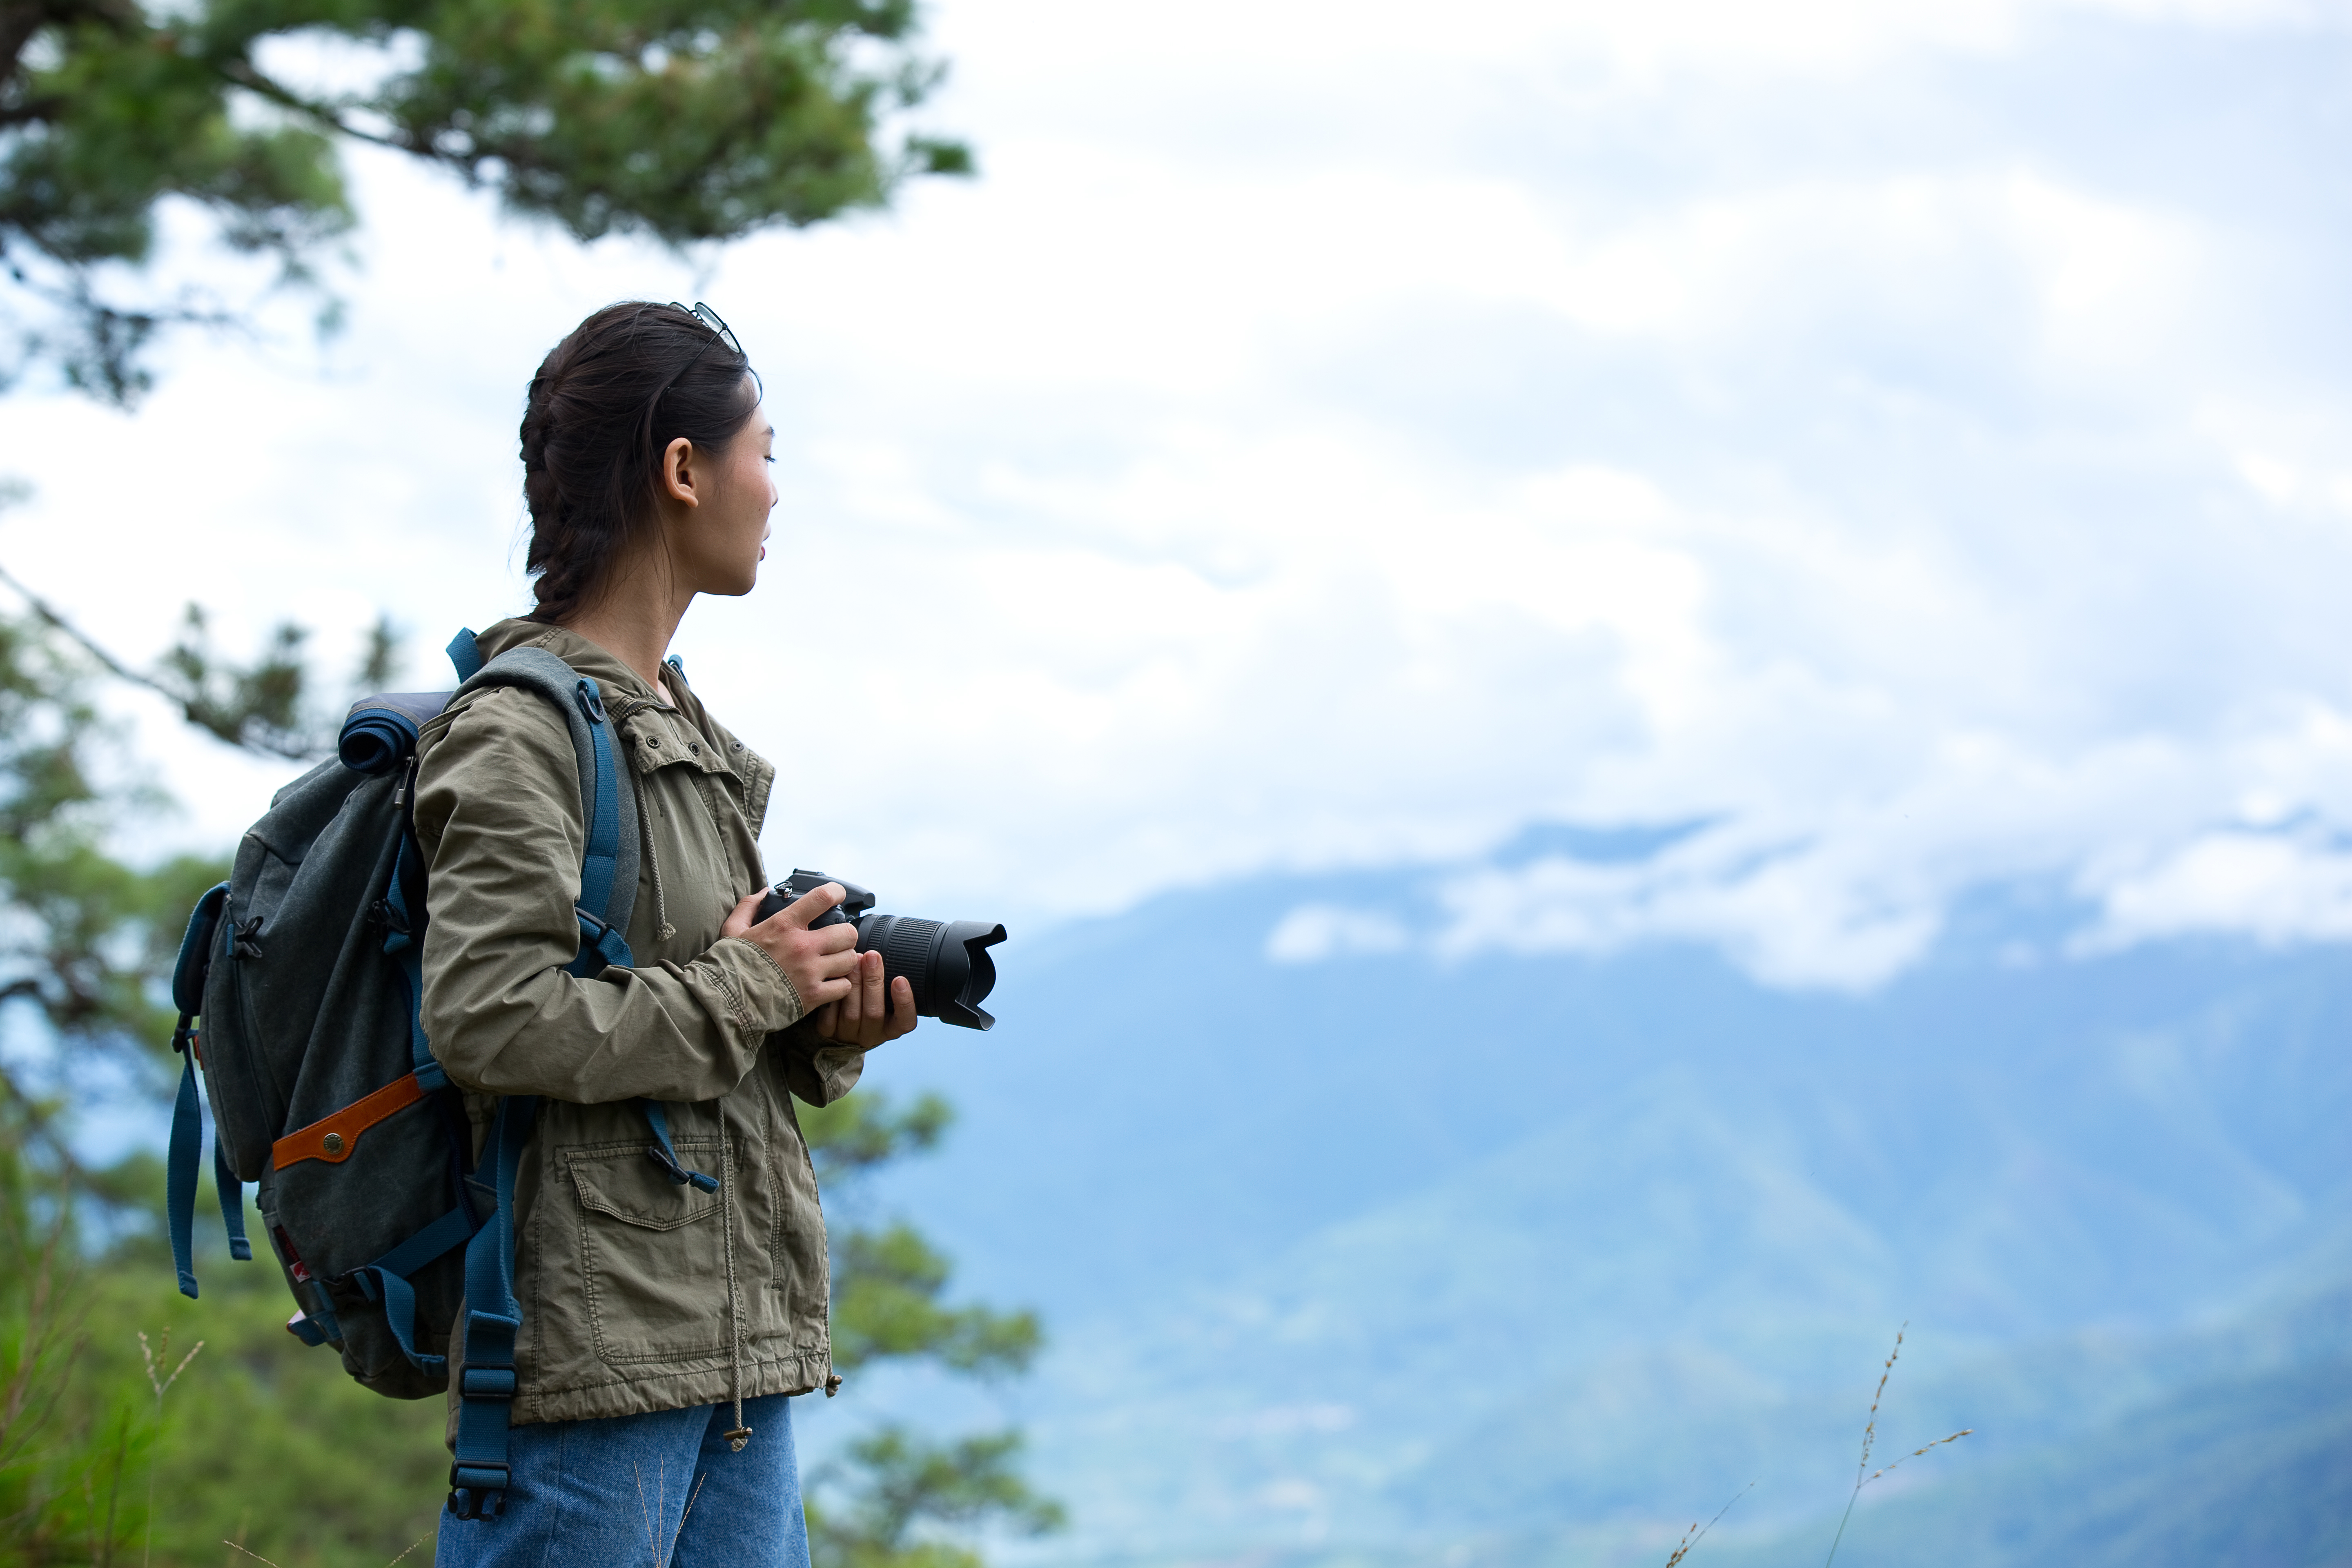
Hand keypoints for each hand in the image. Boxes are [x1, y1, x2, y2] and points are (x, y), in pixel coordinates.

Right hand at [723, 882, 863, 1016]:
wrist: (726, 1002)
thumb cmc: (730, 966)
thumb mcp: (733, 930)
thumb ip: (748, 906)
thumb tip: (764, 893)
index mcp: (783, 925)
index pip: (822, 898)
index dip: (836, 892)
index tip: (838, 895)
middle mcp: (802, 946)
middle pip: (847, 933)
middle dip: (845, 934)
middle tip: (836, 939)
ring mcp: (810, 972)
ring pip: (850, 959)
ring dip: (844, 959)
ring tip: (834, 962)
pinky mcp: (814, 996)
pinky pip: (844, 987)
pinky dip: (841, 985)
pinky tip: (830, 983)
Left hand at [811, 949, 918, 1049]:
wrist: (839, 1020)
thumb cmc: (867, 1000)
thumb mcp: (883, 996)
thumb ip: (888, 982)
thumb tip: (884, 955)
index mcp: (891, 1028)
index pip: (905, 1022)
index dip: (904, 1002)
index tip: (900, 979)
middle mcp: (872, 1035)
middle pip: (874, 1013)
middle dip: (873, 982)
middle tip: (871, 956)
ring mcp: (849, 1036)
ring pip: (852, 1014)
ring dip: (853, 984)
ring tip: (853, 960)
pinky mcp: (829, 1032)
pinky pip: (830, 1016)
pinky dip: (834, 993)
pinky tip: (835, 976)